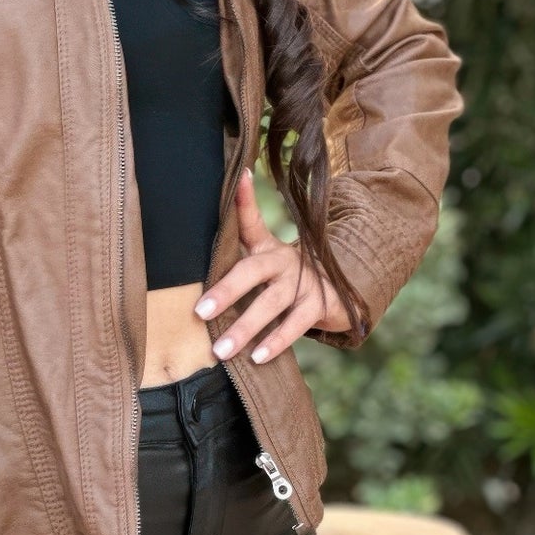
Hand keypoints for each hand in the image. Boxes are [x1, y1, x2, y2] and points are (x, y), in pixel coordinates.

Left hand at [194, 170, 353, 360]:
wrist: (336, 289)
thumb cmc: (284, 277)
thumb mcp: (263, 260)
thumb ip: (237, 252)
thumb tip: (198, 245)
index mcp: (267, 247)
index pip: (251, 220)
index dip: (244, 199)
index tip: (239, 176)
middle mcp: (284, 260)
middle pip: (253, 271)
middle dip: (226, 291)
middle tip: (200, 313)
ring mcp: (304, 282)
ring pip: (272, 304)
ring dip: (246, 327)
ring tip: (222, 350)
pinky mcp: (319, 305)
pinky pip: (295, 325)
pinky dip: (276, 341)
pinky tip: (258, 357)